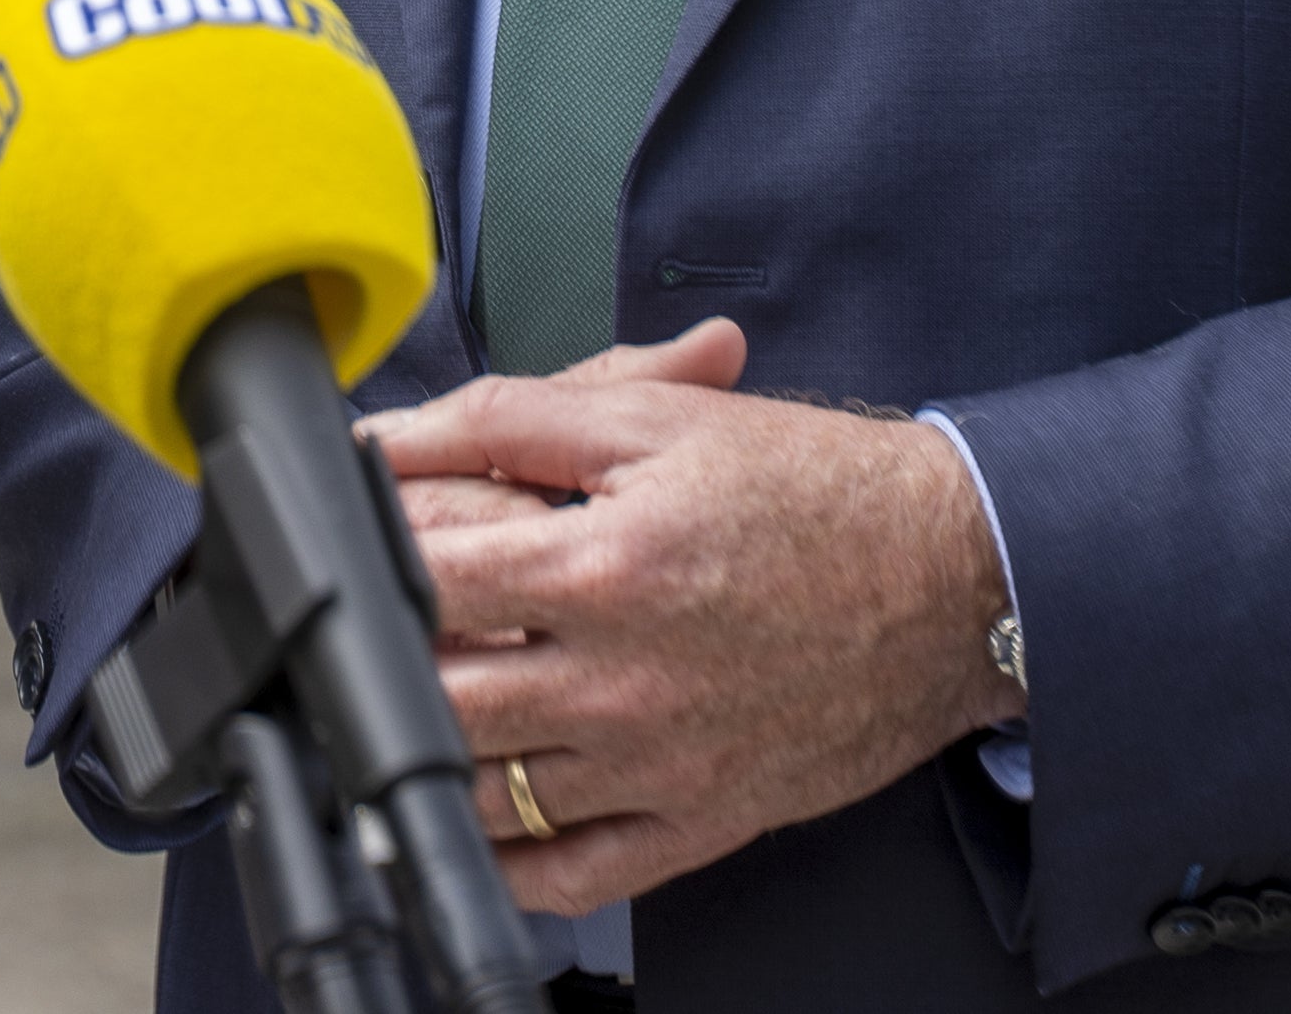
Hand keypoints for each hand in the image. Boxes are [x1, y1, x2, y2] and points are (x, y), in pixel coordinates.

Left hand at [373, 318, 1015, 917]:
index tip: (338, 543)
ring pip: (483, 795)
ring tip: (397, 712)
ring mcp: (656, 767)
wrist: (951, 577)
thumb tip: (385, 434)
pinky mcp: (697, 824)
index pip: (421, 580)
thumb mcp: (653, 418)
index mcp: (602, 569)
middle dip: (378, 664)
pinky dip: (506, 857)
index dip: (358, 555)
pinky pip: (570, 874)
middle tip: (354, 637)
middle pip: (435, 700)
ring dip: (424, 757)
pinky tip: (476, 814)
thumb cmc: (809, 489)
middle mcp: (619, 683)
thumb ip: (507, 416)